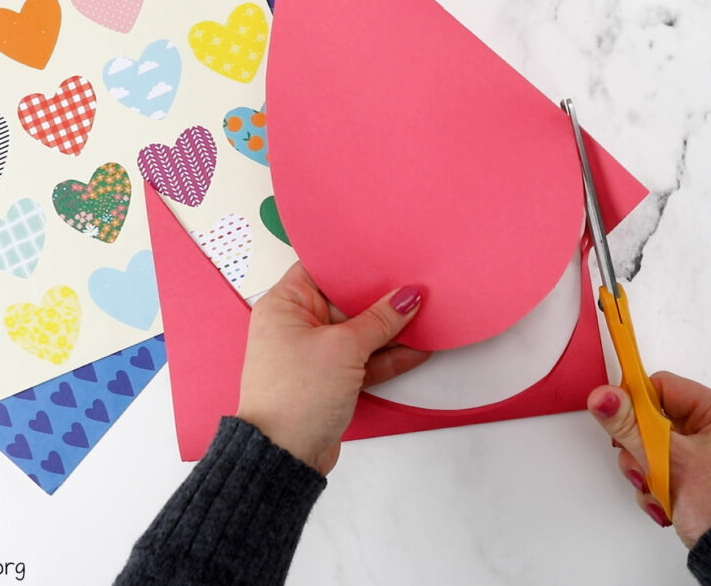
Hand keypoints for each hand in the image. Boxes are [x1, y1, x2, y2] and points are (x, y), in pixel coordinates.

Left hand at [236, 263, 431, 474]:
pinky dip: (387, 356)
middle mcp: (296, 326)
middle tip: (414, 284)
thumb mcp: (343, 348)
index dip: (353, 262)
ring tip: (425, 315)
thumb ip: (379, 320)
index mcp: (285, 305)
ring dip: (389, 329)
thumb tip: (405, 297)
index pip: (321, 269)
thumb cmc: (294, 398)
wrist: (284, 456)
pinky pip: (362, 359)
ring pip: (358, 332)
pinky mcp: (329, 379)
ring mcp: (314, 354)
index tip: (386, 255)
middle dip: (379, 297)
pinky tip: (417, 348)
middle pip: (345, 301)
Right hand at [587, 372, 710, 547]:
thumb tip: (604, 397)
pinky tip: (665, 505)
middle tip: (641, 463)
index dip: (636, 400)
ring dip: (646, 473)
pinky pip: (663, 474)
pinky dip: (657, 489)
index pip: (665, 388)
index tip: (617, 416)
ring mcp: (706, 461)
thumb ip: (632, 427)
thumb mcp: (672, 459)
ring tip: (656, 491)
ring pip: (654, 451)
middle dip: (640, 448)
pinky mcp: (698, 485)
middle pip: (655, 423)